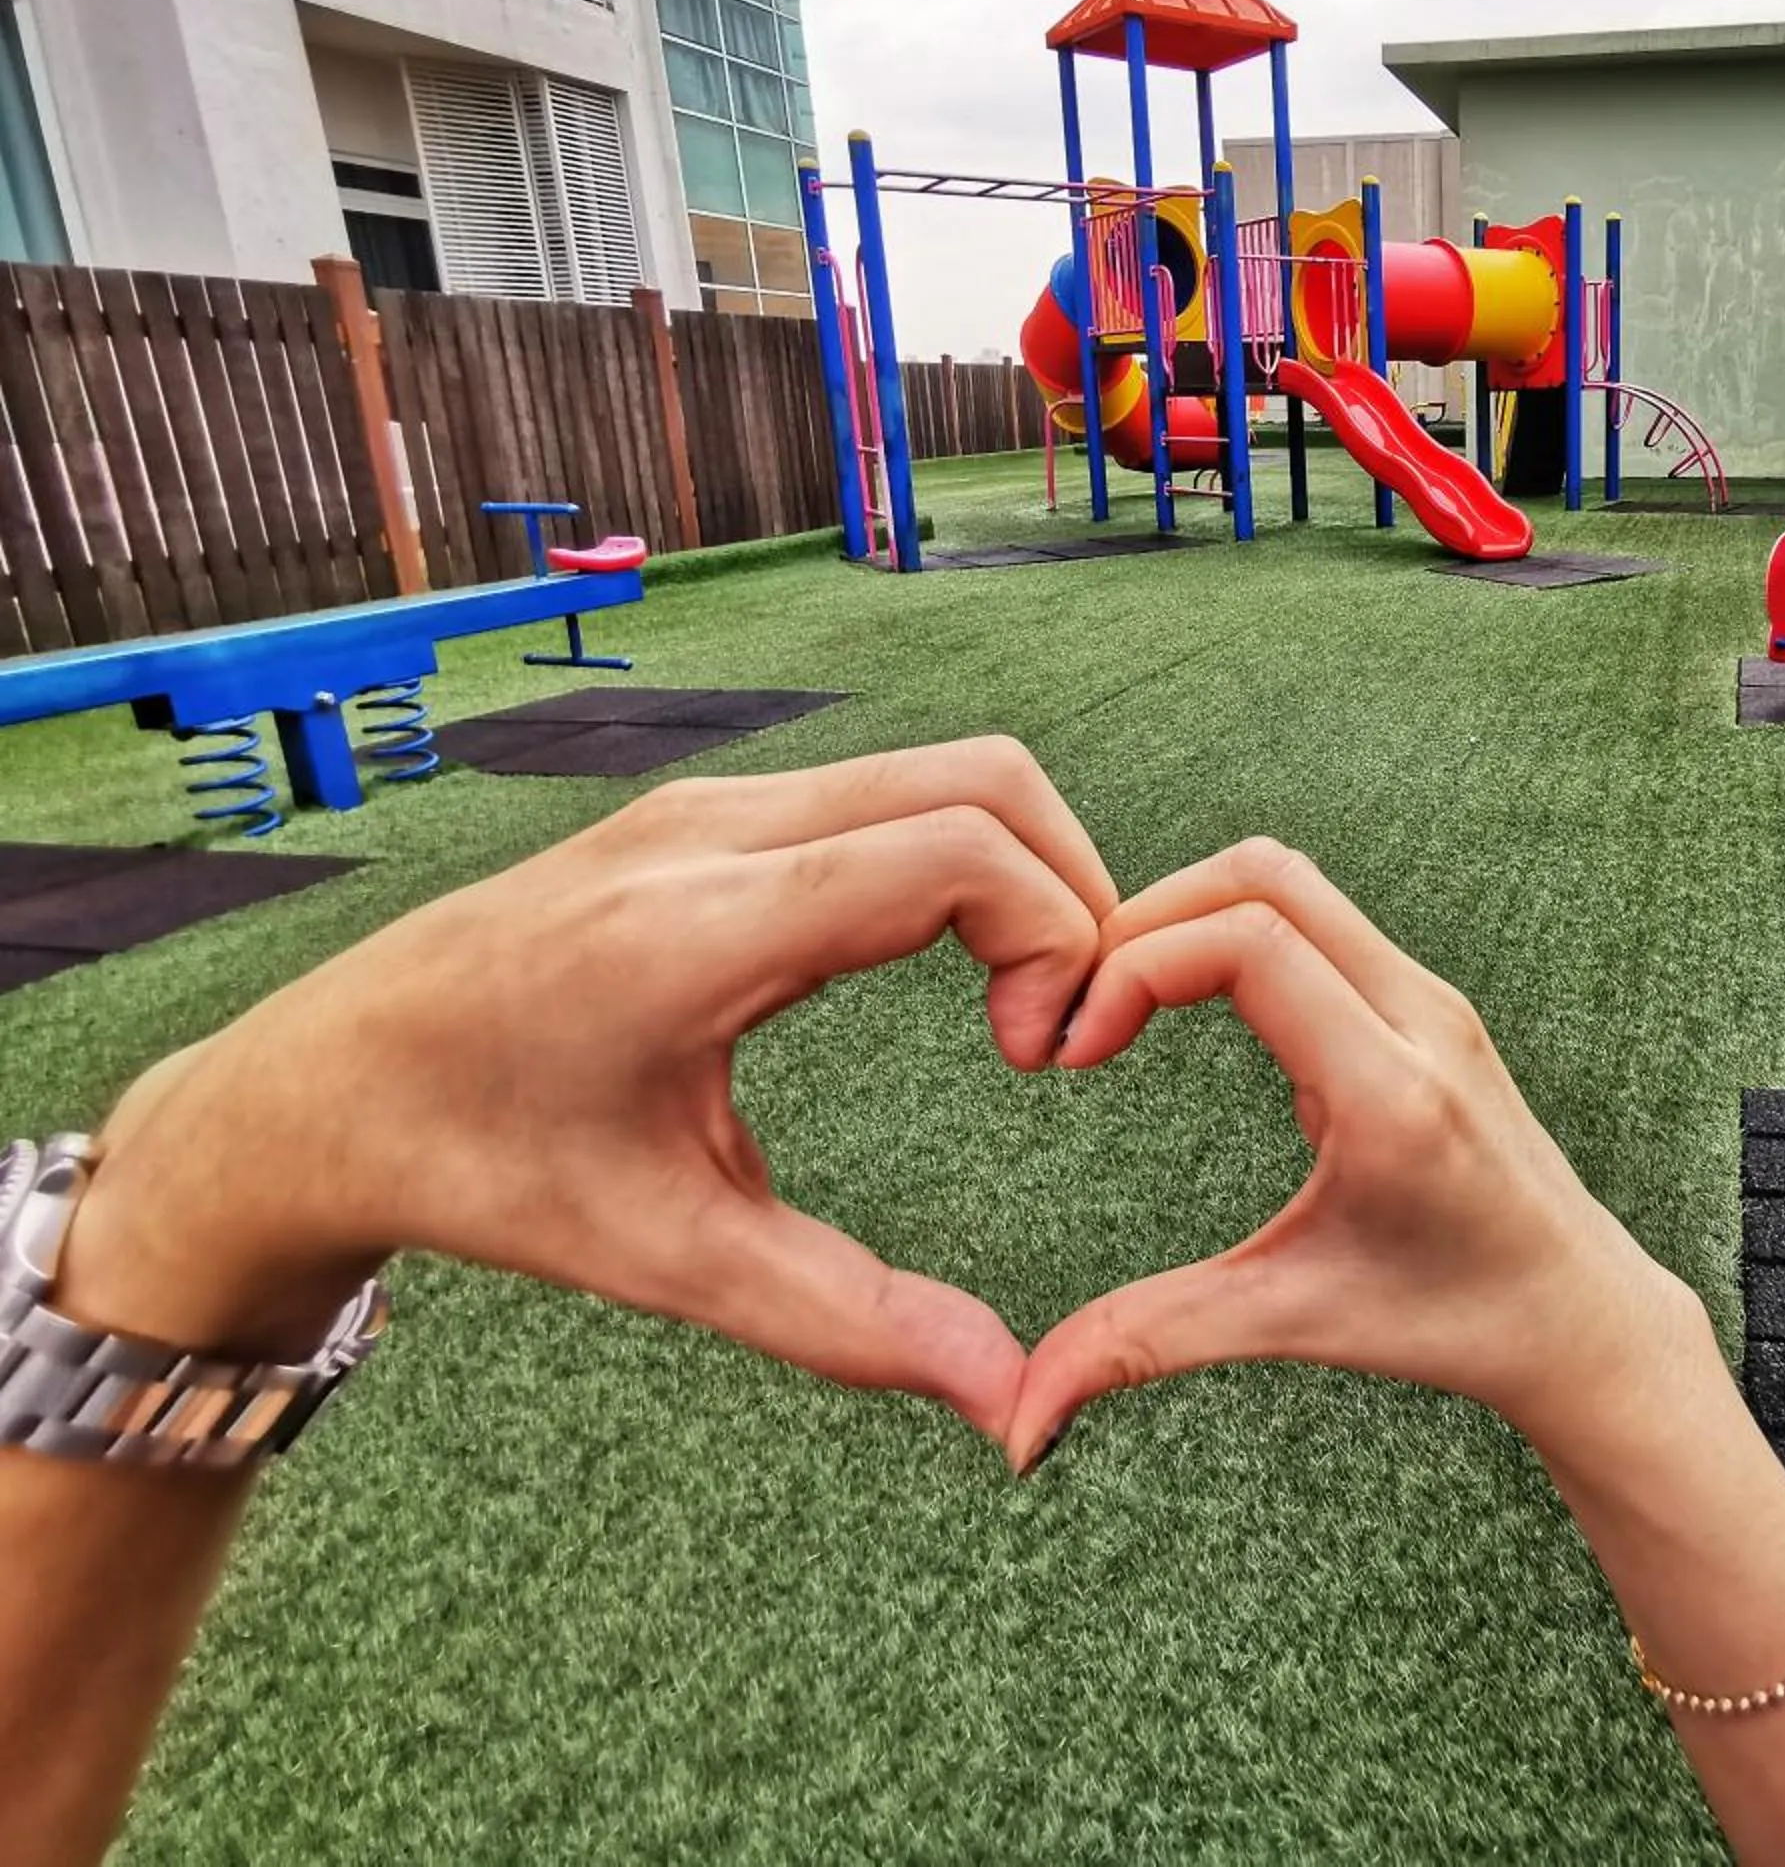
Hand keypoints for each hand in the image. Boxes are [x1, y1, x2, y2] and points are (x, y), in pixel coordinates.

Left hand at [59, 740, 1117, 1439]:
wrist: (320, 1089)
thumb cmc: (480, 1169)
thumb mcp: (665, 1259)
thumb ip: (849, 1321)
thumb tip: (1009, 1403)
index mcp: (703, 926)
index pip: (961, 850)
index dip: (1056, 939)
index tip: (1042, 1061)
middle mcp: (714, 829)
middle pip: (984, 778)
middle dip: (1073, 890)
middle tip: (1065, 1026)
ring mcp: (711, 804)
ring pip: (942, 773)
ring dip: (1019, 874)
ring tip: (1015, 1011)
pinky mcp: (709, 813)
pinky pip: (884, 795)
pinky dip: (959, 862)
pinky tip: (947, 973)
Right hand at [1008, 839, 1709, 1470]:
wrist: (1582, 1316)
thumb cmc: (1452, 1323)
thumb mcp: (1292, 1323)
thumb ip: (1149, 1344)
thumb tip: (1019, 1421)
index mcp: (1391, 1091)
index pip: (1249, 944)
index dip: (1136, 968)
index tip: (1076, 1054)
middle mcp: (1421, 1019)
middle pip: (1267, 875)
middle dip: (1148, 915)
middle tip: (1080, 1002)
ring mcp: (1432, 999)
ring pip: (1295, 884)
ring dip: (1192, 916)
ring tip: (1120, 1004)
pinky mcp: (1427, 1003)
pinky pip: (1320, 922)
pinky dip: (1237, 933)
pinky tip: (1188, 1013)